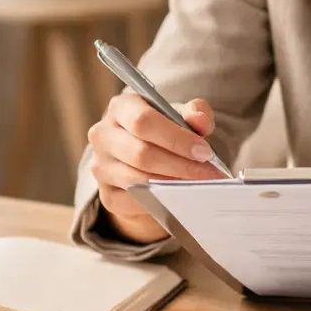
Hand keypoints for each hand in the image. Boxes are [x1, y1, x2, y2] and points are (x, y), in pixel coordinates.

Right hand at [88, 94, 225, 242]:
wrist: (144, 157)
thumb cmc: (164, 131)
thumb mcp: (181, 115)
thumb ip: (195, 113)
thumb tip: (200, 121)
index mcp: (121, 108)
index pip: (143, 121)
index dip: (176, 138)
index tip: (204, 151)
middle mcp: (104, 135)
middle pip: (141, 153)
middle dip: (181, 165)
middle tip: (210, 174)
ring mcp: (101, 167)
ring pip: (138, 180)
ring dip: (174, 185)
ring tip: (201, 186)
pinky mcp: (106, 195)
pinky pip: (134, 203)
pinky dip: (159, 202)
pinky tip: (180, 198)